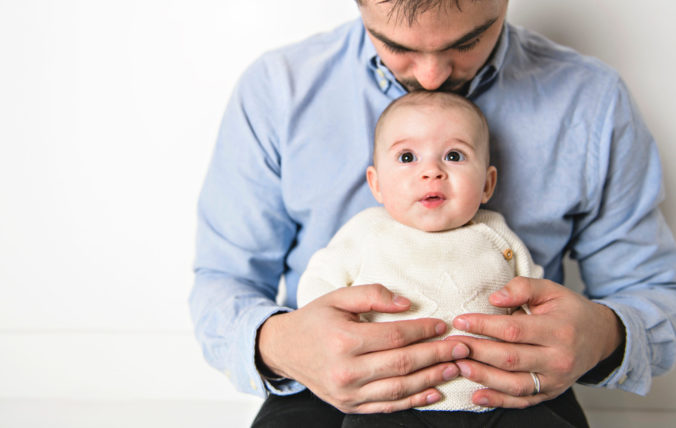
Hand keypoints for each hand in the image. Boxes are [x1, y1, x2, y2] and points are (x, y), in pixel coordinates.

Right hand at [257, 283, 470, 412]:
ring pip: (399, 389)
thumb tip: (407, 304)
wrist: (284, 349)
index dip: (423, 331)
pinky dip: (413, 401)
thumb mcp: (338, 297)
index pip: (395, 337)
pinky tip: (434, 392)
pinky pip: (387, 406)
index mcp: (344, 340)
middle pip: (402, 364)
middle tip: (462, 347)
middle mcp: (346, 371)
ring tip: (454, 368)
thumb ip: (372, 294)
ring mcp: (347, 393)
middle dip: (436, 355)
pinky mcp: (348, 405)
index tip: (443, 324)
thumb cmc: (315, 319)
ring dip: (431, 379)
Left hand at [449, 277, 622, 407]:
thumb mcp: (551, 290)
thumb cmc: (569, 311)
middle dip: (477, 352)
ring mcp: (555, 380)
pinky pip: (523, 401)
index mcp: (559, 330)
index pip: (514, 330)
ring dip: (483, 377)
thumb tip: (494, 298)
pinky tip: (477, 395)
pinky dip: (498, 401)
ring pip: (514, 384)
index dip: (484, 326)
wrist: (600, 337)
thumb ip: (522, 288)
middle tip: (452, 346)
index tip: (460, 321)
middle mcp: (559, 359)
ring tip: (458, 366)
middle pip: (510, 359)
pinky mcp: (551, 393)